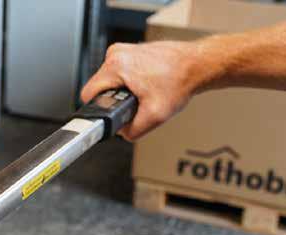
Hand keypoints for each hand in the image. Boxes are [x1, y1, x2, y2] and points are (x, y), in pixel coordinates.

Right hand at [81, 41, 206, 140]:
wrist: (197, 65)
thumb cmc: (180, 81)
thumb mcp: (154, 117)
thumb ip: (132, 132)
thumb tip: (121, 133)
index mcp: (116, 66)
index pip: (88, 94)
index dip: (98, 110)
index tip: (110, 114)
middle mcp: (116, 54)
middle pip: (99, 88)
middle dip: (113, 101)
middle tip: (135, 105)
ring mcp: (123, 50)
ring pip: (109, 81)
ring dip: (121, 92)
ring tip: (142, 94)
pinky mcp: (130, 51)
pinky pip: (119, 74)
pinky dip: (129, 83)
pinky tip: (145, 86)